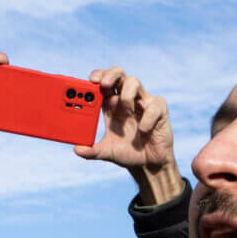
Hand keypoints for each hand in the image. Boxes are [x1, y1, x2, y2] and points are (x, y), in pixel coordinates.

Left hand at [78, 66, 184, 204]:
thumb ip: (92, 151)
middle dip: (110, 74)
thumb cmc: (128, 152)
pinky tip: (143, 130)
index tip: (91, 81)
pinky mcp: (159, 110)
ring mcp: (143, 103)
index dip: (97, 76)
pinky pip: (153, 106)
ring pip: (134, 81)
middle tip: (104, 84)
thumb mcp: (107, 152)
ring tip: (126, 108)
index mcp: (111, 105)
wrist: (149, 164)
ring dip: (127, 93)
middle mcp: (126, 99)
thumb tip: (77, 150)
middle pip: (118, 74)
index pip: (102, 82)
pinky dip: (147, 118)